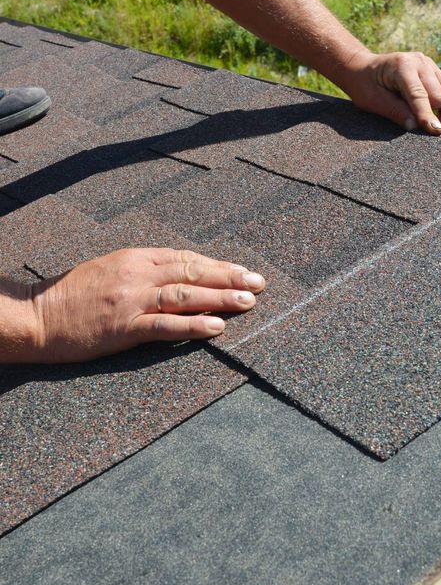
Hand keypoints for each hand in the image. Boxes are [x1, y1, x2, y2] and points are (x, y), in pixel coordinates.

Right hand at [23, 248, 265, 363]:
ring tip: (249, 302)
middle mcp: (138, 274)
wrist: (36, 315)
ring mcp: (132, 300)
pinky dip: (194, 325)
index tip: (243, 270)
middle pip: (193, 273)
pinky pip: (166, 325)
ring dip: (221, 298)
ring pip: (185, 295)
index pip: (187, 258)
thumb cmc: (75, 293)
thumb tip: (184, 274)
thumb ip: (147, 269)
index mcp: (137, 257)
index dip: (218, 265)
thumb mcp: (113, 268)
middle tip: (259, 283)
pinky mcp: (124, 327)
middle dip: (230, 278)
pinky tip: (217, 327)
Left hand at [342, 50, 440, 134]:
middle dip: (431, 113)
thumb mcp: (373, 101)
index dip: (427, 115)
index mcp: (402, 66)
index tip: (435, 131)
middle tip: (417, 125)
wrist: (362, 69)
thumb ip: (395, 112)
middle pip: (439, 95)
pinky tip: (433, 115)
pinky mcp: (433, 69)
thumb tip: (416, 126)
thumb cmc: (364, 85)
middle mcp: (419, 61)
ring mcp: (428, 63)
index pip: (420, 95)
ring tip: (428, 122)